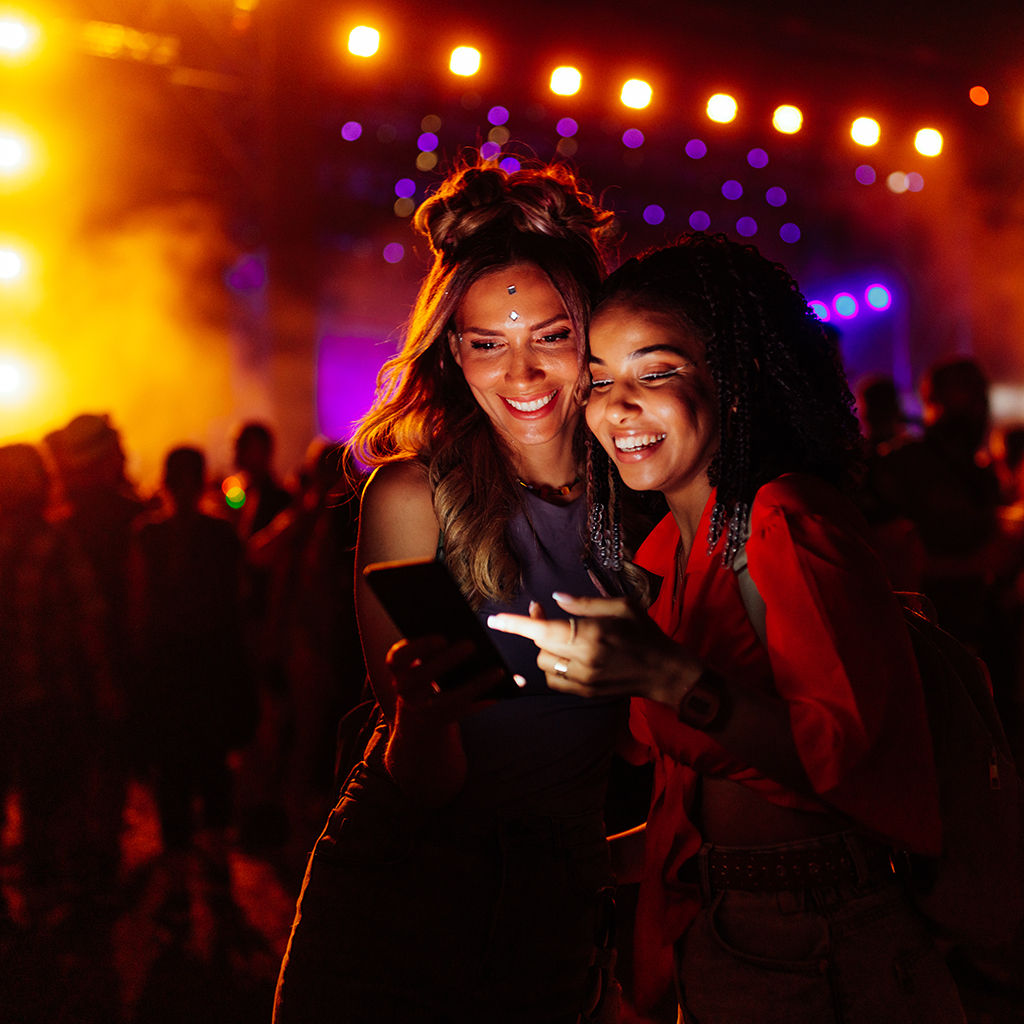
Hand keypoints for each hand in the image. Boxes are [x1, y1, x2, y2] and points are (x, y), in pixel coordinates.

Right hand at [386, 635, 502, 733]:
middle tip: (471, 644)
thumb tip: (463, 627)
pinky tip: (500, 691)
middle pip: (421, 678)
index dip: (418, 647)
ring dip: (474, 686)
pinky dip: (482, 701)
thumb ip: (433, 645)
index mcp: (397, 668)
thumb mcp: (421, 657)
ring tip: (498, 671)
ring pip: (446, 701)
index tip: (442, 637)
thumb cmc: (425, 669)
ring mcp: (420, 709)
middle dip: (445, 661)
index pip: (399, 658)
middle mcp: (404, 690)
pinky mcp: (439, 721)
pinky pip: (463, 712)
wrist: (417, 709)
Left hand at [488, 592, 701, 705]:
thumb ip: (585, 603)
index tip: (494, 620)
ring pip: (544, 663)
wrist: (664, 672)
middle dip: (536, 627)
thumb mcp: (621, 606)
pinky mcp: (585, 692)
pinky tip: (567, 654)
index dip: (516, 624)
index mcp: (592, 634)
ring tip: (562, 634)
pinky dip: (553, 665)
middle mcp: (585, 659)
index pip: (544, 629)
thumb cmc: (645, 634)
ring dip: (546, 647)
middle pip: (540, 645)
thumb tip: (554, 598)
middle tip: (542, 611)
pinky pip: (553, 679)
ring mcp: (584, 680)